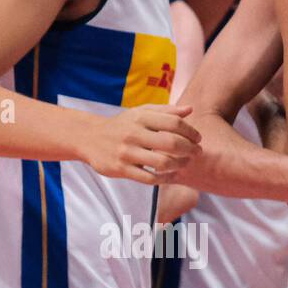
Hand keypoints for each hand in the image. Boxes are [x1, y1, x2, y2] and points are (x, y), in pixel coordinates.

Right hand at [83, 105, 200, 184]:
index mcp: (140, 117)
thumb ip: (165, 111)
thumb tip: (190, 109)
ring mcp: (127, 152)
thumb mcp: (140, 113)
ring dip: (180, 164)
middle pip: (171, 143)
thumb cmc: (121, 125)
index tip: (198, 138)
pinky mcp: (121, 169)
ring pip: (162, 162)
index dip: (191, 131)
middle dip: (190, 149)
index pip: (174, 122)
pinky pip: (149, 178)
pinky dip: (165, 178)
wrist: (89, 137)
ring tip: (185, 163)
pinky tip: (171, 175)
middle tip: (197, 152)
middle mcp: (133, 133)